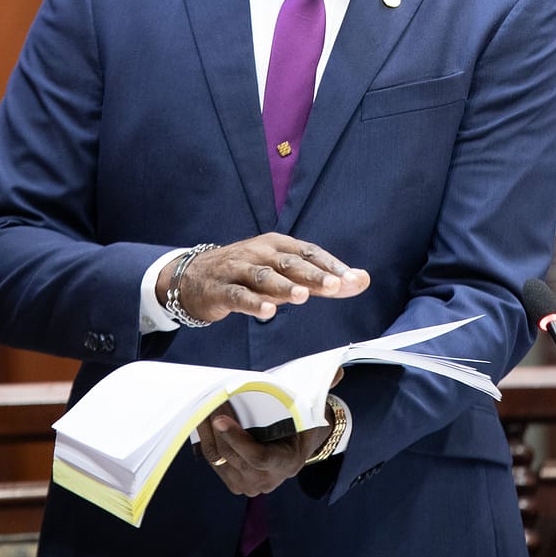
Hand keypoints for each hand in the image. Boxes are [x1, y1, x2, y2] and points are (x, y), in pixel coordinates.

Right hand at [156, 233, 369, 323]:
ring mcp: (239, 269)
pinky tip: (268, 312)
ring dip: (285, 286)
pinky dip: (253, 303)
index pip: (310, 252)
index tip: (355, 280)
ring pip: (265, 276)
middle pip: (291, 263)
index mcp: (278, 244)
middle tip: (337, 286)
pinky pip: (239, 295)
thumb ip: (318, 279)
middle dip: (315, 274)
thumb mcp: (283, 273)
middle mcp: (260, 252)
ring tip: (303, 296)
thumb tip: (360, 281)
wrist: (195, 276)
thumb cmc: (249, 274)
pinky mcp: (221, 288)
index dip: (332, 266)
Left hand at [195, 399, 336, 495]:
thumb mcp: (312, 408)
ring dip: (206, 430)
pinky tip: (200, 419)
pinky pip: (214, 461)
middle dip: (216, 424)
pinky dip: (204, 439)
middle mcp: (268, 480)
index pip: (259, 457)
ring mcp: (250, 485)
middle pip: (234, 454)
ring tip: (200, 403)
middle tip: (206, 396)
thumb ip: (323, 388)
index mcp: (288, 463)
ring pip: (219, 458)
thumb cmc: (302, 422)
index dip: (239, 440)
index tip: (221, 419)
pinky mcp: (235, 482)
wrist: (295, 446)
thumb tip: (339, 372)